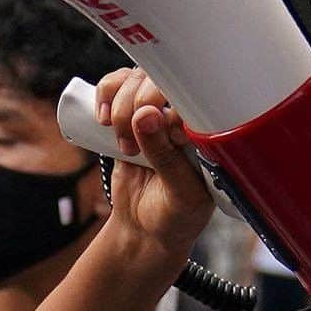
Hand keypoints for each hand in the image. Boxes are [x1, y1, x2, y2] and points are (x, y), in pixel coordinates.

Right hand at [95, 68, 212, 252]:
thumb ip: (165, 156)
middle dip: (138, 105)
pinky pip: (116, 87)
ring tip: (121, 142)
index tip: (163, 129)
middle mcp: (183, 118)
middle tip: (131, 145)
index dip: (172, 102)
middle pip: (160, 80)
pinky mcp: (129, 117)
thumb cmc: (176, 216)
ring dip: (121, 103)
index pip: (195, 94)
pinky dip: (105, 93)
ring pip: (136, 79)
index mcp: (208, 132)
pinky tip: (102, 117)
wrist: (145, 231)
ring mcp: (155, 114)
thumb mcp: (179, 194)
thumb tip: (146, 114)